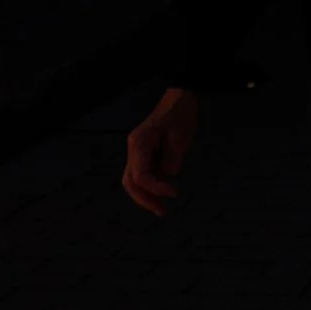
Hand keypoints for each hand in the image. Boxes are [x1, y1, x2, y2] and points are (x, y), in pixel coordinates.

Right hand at [121, 85, 198, 217]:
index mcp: (139, 143)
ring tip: (162, 209)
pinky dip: (150, 187)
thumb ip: (173, 156)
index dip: (155, 189)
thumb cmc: (179, 112)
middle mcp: (134, 149)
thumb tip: (169, 175)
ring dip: (145, 196)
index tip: (174, 193)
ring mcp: (137, 152)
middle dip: (145, 199)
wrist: (179, 97)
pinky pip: (142, 175)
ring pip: (133, 181)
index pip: (140, 175)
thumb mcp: (179, 134)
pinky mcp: (145, 154)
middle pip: (130, 182)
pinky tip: (161, 195)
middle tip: (162, 211)